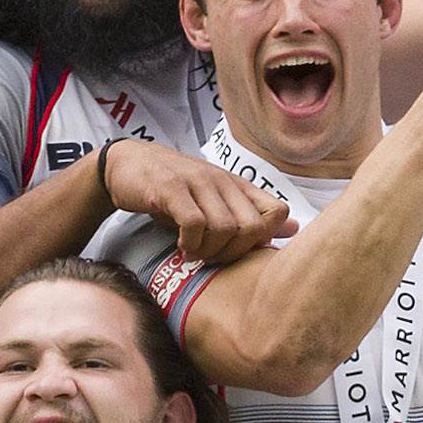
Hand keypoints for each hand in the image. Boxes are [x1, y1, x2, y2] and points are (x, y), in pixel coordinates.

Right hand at [103, 140, 290, 264]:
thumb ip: (252, 215)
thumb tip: (295, 228)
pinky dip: (189, 243)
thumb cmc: (175, 189)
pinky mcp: (171, 188)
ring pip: (225, 228)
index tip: (237, 249)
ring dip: (208, 251)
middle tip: (211, 257)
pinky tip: (180, 246)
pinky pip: (194, 223)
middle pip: (253, 228)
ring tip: (193, 252)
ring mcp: (197, 182)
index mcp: (237, 185)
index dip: (263, 239)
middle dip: (233, 253)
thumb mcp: (216, 200)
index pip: (278, 211)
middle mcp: (222, 180)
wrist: (127, 164)